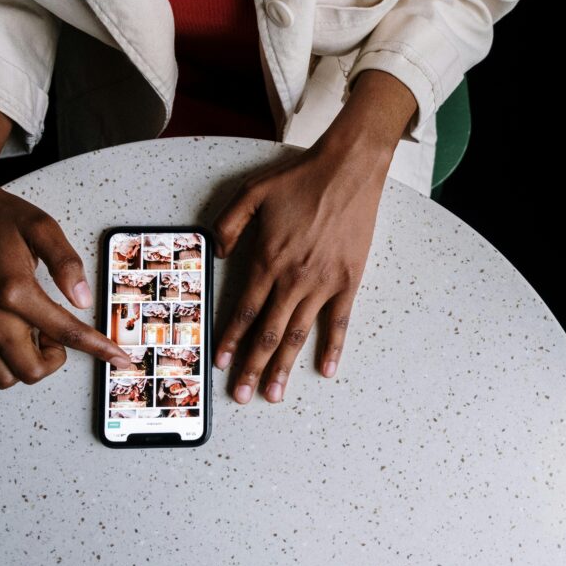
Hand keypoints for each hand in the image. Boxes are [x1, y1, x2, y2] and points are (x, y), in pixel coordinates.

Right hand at [0, 102, 129, 387]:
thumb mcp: (42, 228)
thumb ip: (67, 263)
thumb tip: (84, 298)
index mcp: (14, 291)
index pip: (66, 333)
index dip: (98, 349)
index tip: (118, 358)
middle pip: (32, 371)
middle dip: (56, 358)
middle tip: (59, 330)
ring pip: (5, 376)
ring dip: (27, 362)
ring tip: (35, 331)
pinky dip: (0, 360)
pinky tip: (12, 334)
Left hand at [213, 70, 416, 402]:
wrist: (349, 169)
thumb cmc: (300, 179)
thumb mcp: (251, 193)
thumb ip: (227, 225)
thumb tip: (215, 253)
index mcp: (268, 259)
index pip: (246, 310)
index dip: (231, 339)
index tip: (221, 363)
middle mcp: (294, 278)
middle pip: (269, 332)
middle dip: (252, 366)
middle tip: (242, 395)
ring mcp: (323, 282)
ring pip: (299, 333)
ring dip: (285, 366)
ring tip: (274, 393)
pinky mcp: (349, 280)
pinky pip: (340, 320)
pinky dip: (334, 347)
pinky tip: (326, 369)